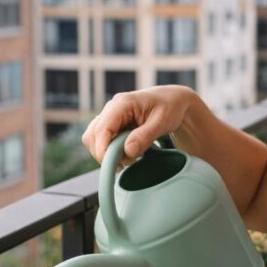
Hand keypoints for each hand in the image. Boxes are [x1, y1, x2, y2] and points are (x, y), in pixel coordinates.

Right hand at [81, 86, 195, 164]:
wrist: (173, 102)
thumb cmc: (170, 107)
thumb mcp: (162, 121)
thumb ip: (145, 136)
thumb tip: (127, 151)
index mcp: (123, 103)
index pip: (102, 129)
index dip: (103, 149)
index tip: (114, 164)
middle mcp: (112, 108)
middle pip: (92, 135)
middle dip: (104, 153)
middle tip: (124, 163)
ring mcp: (110, 116)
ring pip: (94, 139)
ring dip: (107, 153)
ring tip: (129, 157)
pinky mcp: (112, 124)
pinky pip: (103, 140)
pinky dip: (111, 151)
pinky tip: (127, 153)